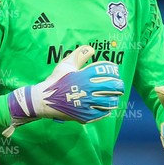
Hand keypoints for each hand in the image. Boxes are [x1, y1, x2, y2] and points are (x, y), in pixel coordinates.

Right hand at [3, 45, 123, 136]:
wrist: (44, 100)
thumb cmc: (55, 81)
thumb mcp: (66, 65)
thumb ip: (79, 56)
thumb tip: (92, 48)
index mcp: (84, 76)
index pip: (107, 71)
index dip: (113, 70)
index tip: (115, 72)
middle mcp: (87, 90)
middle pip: (113, 87)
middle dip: (119, 85)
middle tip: (119, 86)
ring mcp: (87, 104)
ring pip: (110, 102)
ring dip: (114, 98)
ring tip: (114, 97)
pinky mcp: (85, 115)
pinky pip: (102, 113)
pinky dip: (107, 110)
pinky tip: (106, 107)